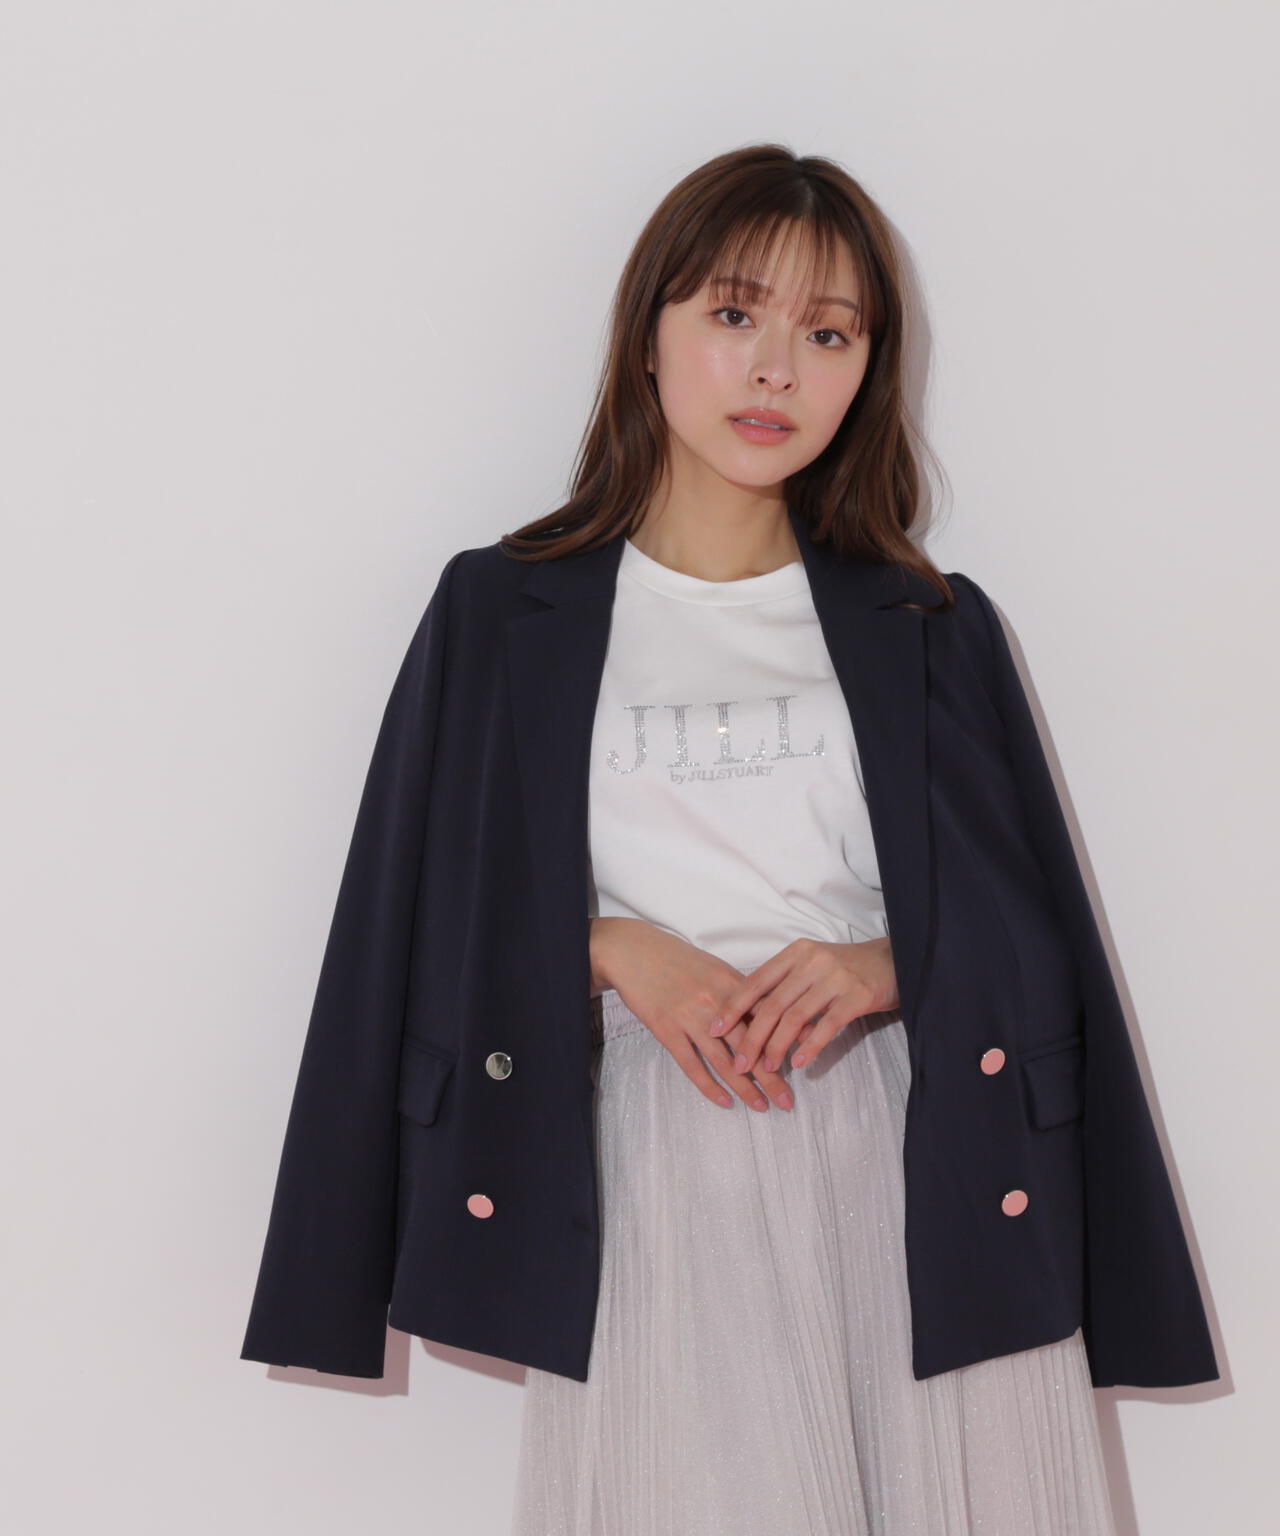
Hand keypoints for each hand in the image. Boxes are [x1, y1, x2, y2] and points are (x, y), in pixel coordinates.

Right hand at [589, 917, 795, 1112]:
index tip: (805, 1060)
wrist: (634, 952)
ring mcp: (690, 1018)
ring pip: (724, 1060)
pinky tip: (725, 1102)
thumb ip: (741, 991)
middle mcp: (715, 1002)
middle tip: (788, 1100)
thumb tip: (771, 1014)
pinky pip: (692, 1065)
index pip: (766, 1017)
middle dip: (772, 1076)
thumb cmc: (676, 959)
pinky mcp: (667, 1031)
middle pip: (751, 1045)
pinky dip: (710, 1086)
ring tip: (762, 1107)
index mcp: (731, 983)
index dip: (786, 1040)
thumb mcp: (714, 968)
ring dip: (745, 1087)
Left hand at [708, 936, 898, 1075]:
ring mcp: (834, 978)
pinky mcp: (856, 996)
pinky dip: (809, 1046)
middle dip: (751, 1037)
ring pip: (795, 1018)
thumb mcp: (812, 964)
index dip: (732, 1008)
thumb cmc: (846, 967)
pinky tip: (799, 1063)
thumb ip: (785, 984)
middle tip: (739, 1063)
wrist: (894, 960)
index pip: (755, 982)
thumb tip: (751, 1016)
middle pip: (771, 1005)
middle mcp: (811, 962)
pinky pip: (826, 1026)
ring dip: (777, 1047)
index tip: (714, 1029)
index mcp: (795, 953)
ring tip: (766, 1068)